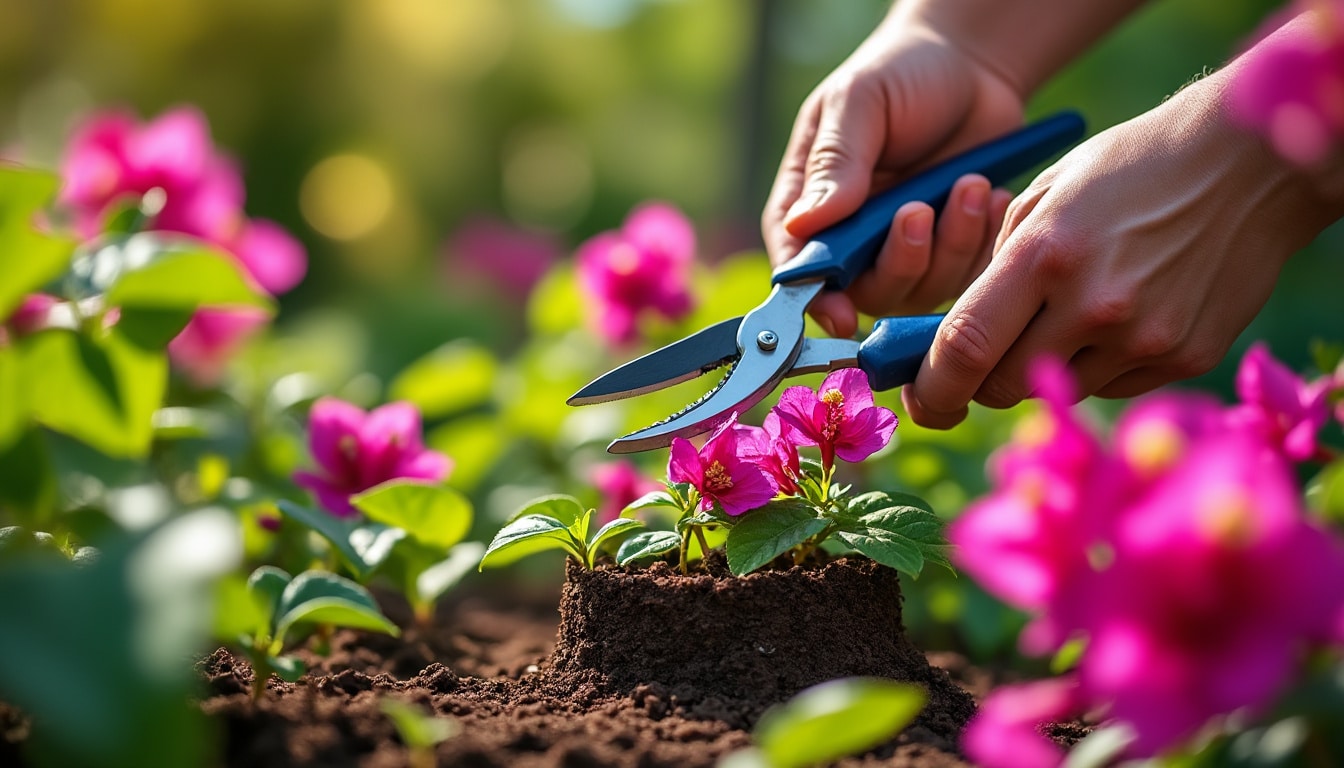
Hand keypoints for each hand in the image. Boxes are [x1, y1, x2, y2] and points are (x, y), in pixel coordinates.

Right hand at [762, 16, 1024, 337]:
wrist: (971, 66)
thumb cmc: (901, 75)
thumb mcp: (859, 102)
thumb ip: (835, 162)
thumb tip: (803, 226)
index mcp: (810, 204)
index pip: (797, 265)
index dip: (814, 297)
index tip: (840, 312)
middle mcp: (853, 238)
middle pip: (866, 289)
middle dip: (900, 261)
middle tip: (920, 209)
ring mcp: (905, 249)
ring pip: (922, 288)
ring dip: (951, 245)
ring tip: (971, 185)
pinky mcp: (952, 249)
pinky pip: (968, 275)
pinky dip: (983, 242)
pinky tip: (992, 195)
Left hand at [903, 68, 1343, 427]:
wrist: (1251, 163)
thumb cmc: (1133, 167)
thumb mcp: (1048, 193)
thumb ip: (998, 264)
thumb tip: (961, 335)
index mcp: (1045, 255)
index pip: (964, 347)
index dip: (932, 385)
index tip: (920, 396)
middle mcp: (1093, 306)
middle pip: (1001, 387)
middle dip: (980, 380)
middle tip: (985, 356)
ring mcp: (1143, 338)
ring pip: (1057, 389)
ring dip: (1043, 367)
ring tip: (1071, 313)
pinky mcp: (1184, 357)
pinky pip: (1112, 384)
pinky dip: (1098, 364)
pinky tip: (1122, 315)